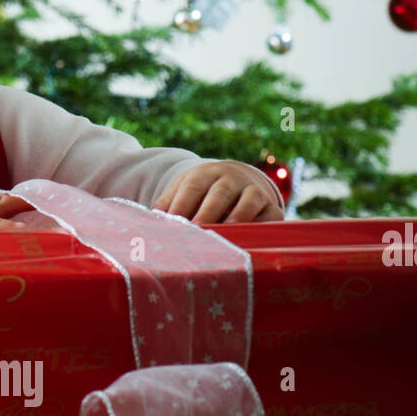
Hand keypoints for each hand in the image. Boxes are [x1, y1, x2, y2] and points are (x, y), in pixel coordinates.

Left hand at [152, 161, 284, 223]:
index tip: (173, 226)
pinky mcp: (272, 208)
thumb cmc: (201, 195)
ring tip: (227, 235)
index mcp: (204, 174)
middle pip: (220, 192)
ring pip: (249, 199)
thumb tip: (144, 227)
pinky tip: (252, 241)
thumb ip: (165, 207)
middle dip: (208, 212)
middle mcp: (231, 178)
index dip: (182, 206)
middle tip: (197, 232)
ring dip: (238, 217)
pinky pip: (271, 216)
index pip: (192, 187)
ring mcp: (254, 191)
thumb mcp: (182, 193)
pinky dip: (264, 227)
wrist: (239, 181)